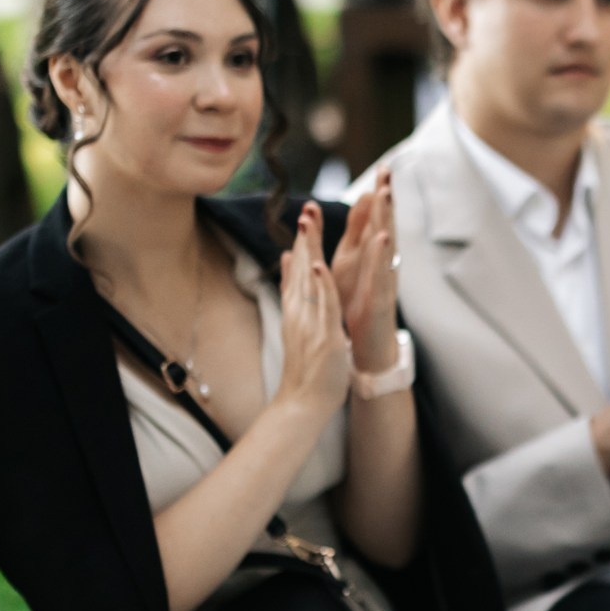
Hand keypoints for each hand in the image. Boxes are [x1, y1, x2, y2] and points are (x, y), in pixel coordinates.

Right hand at [275, 203, 352, 423]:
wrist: (302, 402)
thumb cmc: (307, 367)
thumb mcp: (300, 324)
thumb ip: (293, 294)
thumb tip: (286, 263)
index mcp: (299, 308)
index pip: (299, 268)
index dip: (303, 241)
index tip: (306, 215)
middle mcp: (301, 311)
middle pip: (301, 268)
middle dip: (305, 237)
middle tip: (306, 207)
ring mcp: (311, 322)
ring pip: (310, 280)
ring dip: (310, 251)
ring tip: (309, 223)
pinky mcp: (323, 335)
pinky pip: (322, 306)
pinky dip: (320, 285)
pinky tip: (318, 265)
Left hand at [328, 167, 399, 373]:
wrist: (370, 350)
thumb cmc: (361, 308)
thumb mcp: (355, 266)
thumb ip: (358, 236)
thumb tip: (365, 206)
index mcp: (372, 257)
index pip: (377, 220)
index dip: (380, 195)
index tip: (384, 169)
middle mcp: (384, 266)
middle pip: (387, 225)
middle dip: (387, 198)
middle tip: (389, 171)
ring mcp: (385, 282)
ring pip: (387, 245)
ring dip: (387, 219)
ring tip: (386, 194)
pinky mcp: (382, 300)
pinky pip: (382, 275)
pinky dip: (382, 256)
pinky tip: (383, 238)